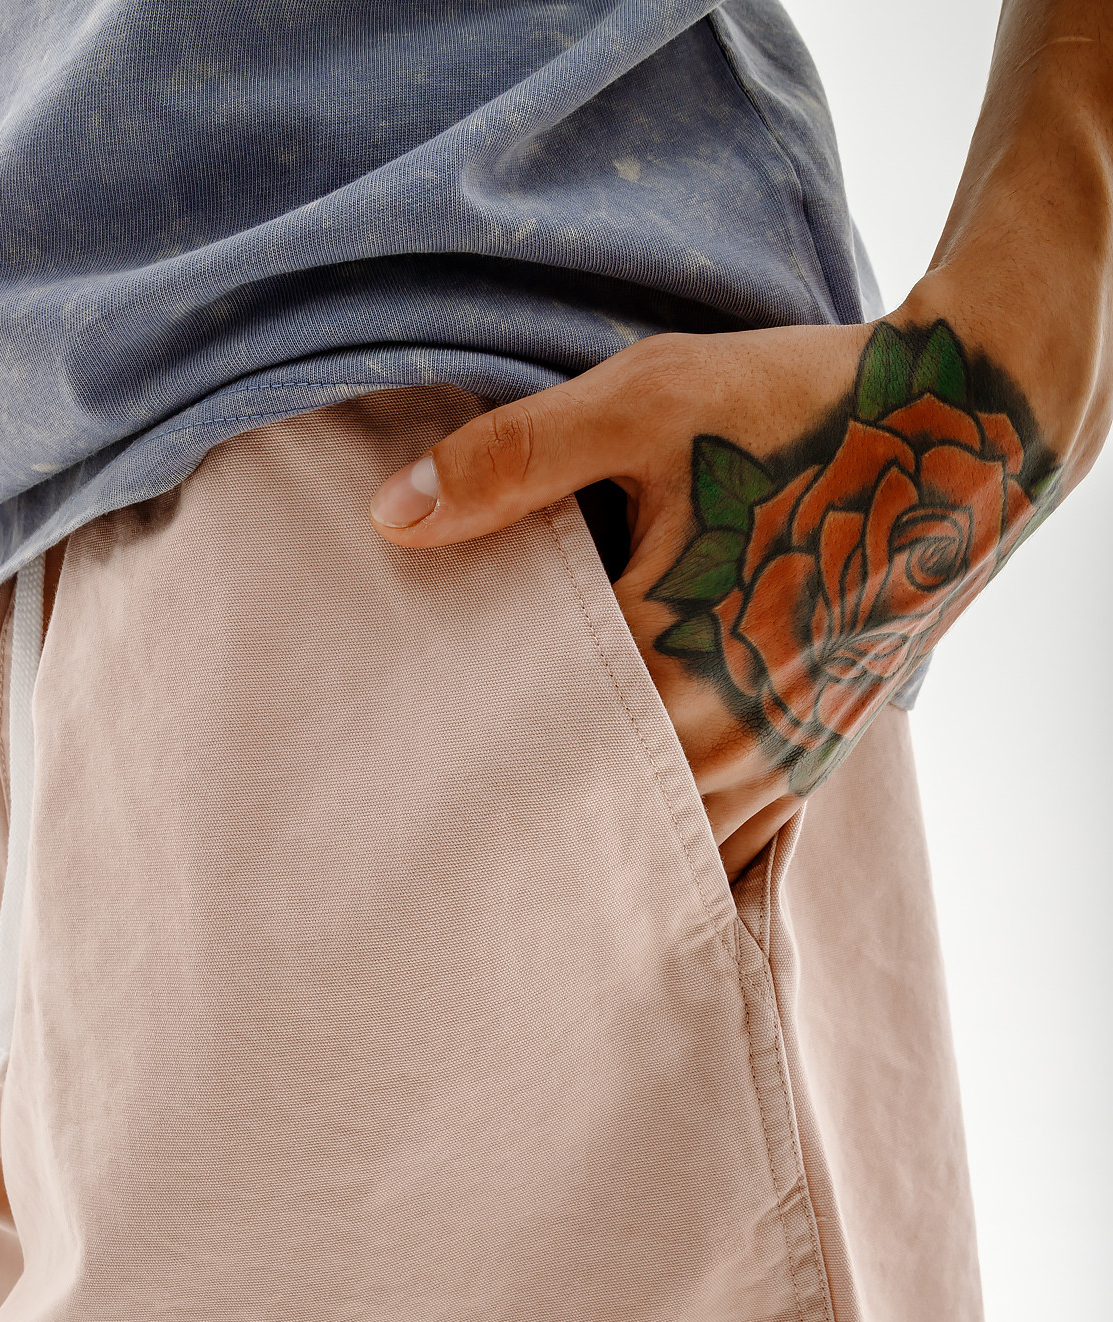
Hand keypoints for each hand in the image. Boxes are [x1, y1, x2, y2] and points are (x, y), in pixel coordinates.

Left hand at [369, 314, 1059, 879]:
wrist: (967, 428)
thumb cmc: (800, 407)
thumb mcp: (646, 403)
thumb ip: (514, 462)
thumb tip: (391, 515)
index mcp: (664, 651)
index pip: (525, 742)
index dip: (456, 768)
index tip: (398, 800)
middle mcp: (725, 728)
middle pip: (587, 814)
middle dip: (516, 834)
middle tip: (436, 863)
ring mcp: (779, 753)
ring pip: (661, 847)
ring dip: (594, 859)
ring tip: (518, 882)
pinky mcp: (815, 753)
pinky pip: (735, 843)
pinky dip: (674, 859)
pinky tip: (627, 881)